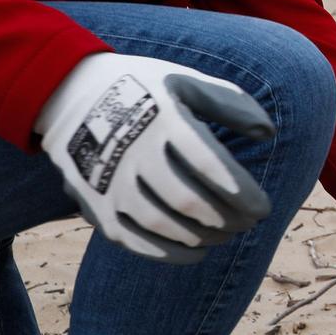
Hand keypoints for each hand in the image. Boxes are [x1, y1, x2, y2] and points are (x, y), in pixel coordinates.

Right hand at [34, 52, 273, 262]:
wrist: (67, 92)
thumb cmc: (143, 88)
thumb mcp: (185, 81)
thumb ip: (230, 104)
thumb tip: (268, 132)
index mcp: (163, 120)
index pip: (210, 166)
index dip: (242, 193)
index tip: (263, 208)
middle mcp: (134, 153)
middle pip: (190, 201)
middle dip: (228, 218)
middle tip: (250, 223)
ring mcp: (110, 182)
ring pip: (164, 225)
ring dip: (203, 236)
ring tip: (227, 233)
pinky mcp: (94, 204)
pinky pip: (134, 240)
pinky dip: (169, 253)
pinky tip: (197, 251)